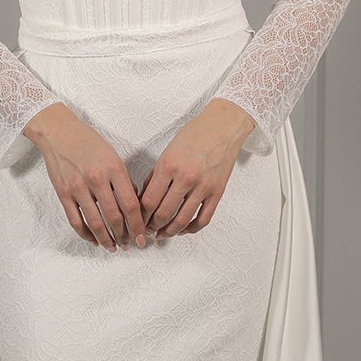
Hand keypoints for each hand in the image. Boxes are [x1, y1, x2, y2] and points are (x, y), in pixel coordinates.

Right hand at [23, 103, 149, 248]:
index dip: (138, 225)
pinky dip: (86, 234)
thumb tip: (134, 206)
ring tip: (114, 247)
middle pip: (114, 217)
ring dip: (107, 239)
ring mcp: (78, 187)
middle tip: (130, 244)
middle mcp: (96, 179)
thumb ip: (124, 181)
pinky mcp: (63, 194)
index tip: (143, 237)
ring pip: (95, 223)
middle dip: (125, 236)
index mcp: (113, 168)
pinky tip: (94, 240)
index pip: (131, 204)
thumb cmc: (89, 143)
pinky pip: (76, 221)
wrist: (59, 133)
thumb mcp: (113, 156)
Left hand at [136, 98, 255, 236]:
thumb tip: (144, 198)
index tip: (137, 220)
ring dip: (169, 232)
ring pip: (182, 220)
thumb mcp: (168, 151)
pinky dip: (191, 229)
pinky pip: (203, 219)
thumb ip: (156, 175)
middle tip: (147, 229)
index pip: (149, 201)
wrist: (223, 127)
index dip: (140, 216)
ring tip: (162, 233)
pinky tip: (183, 229)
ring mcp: (203, 187)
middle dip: (152, 226)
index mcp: (169, 166)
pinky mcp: (217, 192)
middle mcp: (185, 178)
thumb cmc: (195, 134)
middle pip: (163, 214)